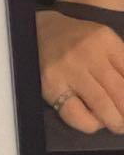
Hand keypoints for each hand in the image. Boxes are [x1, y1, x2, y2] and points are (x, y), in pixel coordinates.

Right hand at [37, 10, 123, 133]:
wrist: (40, 30)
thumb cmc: (78, 40)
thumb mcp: (105, 41)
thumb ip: (122, 63)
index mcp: (105, 40)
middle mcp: (86, 53)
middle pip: (122, 95)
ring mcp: (68, 70)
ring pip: (104, 108)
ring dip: (115, 122)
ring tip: (116, 123)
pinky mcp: (51, 86)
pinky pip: (78, 116)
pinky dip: (91, 124)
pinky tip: (92, 118)